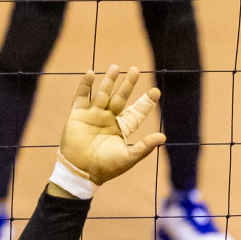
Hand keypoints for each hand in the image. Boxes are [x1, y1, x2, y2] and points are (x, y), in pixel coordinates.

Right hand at [56, 66, 166, 187]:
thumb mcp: (128, 158)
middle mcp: (108, 119)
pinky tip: (90, 73)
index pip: (136, 112)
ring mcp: (93, 115)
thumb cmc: (106, 168)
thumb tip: (163, 136)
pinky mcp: (77, 115)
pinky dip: (85, 85)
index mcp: (121, 129)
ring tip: (115, 67)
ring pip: (103, 93)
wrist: (81, 171)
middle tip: (135, 70)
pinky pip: (81, 97)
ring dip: (108, 80)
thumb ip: (144, 147)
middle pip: (120, 97)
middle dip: (127, 84)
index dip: (146, 102)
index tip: (156, 91)